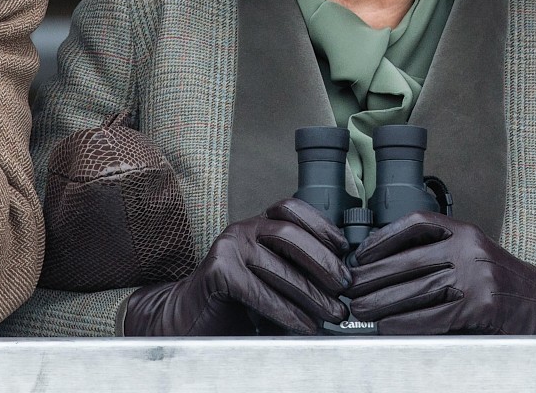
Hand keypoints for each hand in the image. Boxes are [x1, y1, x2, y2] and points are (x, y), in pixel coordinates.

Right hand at [122, 198, 349, 335]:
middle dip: (323, 262)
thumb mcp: (269, 276)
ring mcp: (228, 248)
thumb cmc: (236, 301)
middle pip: (289, 234)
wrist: (191, 316)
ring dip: (311, 294)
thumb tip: (340, 280)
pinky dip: (287, 311)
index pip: (291, 209)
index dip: (321, 225)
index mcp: (256, 226)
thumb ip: (294, 268)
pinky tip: (304, 326)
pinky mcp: (218, 272)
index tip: (344, 249)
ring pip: (278, 265)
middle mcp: (241, 230)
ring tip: (332, 314)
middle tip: (344, 289)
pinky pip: (259, 290)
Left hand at [346, 211, 535, 333]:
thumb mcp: (473, 257)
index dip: (382, 238)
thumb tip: (378, 268)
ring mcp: (478, 277)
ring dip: (383, 303)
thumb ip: (437, 256)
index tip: (358, 254)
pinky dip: (407, 323)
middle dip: (373, 277)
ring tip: (361, 310)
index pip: (416, 224)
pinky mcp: (483, 307)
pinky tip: (389, 327)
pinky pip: (434, 317)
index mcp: (466, 231)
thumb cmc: (503, 286)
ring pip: (417, 291)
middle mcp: (471, 249)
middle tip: (349, 289)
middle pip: (408, 262)